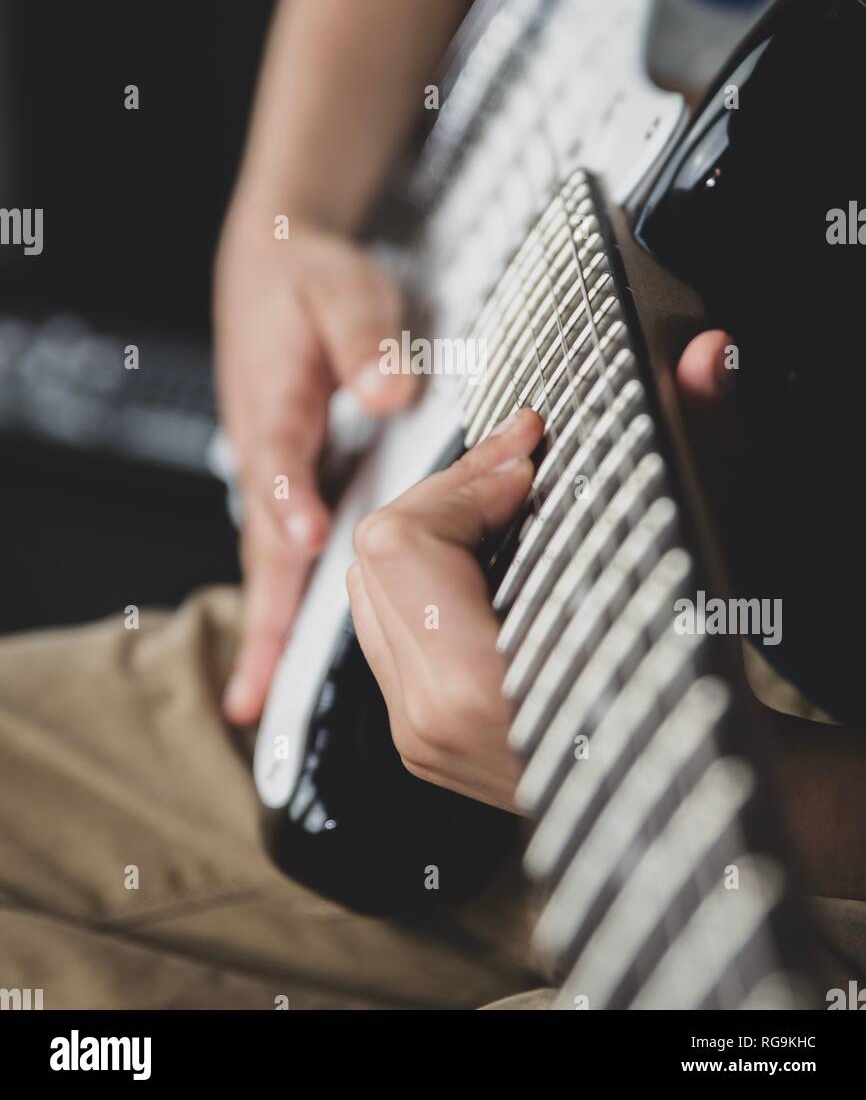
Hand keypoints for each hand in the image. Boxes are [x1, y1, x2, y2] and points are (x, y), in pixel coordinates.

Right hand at [215, 212, 413, 723]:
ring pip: (267, 557)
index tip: (307, 538)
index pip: (280, 455)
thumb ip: (365, 338)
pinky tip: (271, 663)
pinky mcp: (283, 485)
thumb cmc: (312, 283)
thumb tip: (389, 393)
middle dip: (264, 609)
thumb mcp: (343, 289)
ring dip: (263, 626)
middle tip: (254, 686)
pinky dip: (277, 606)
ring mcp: (268, 474)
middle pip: (261, 536)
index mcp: (275, 400)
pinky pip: (281, 552)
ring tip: (251, 701)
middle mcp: (262, 450)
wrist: (270, 271)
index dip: (292, 496)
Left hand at [345, 333, 739, 814]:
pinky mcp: (420, 734)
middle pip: (375, 556)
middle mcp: (427, 721)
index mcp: (471, 693)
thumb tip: (702, 354)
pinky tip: (490, 550)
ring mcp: (418, 734)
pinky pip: (387, 624)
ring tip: (506, 496)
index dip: (463, 479)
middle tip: (518, 460)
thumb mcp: (694, 563)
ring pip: (371, 587)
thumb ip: (698, 447)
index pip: (400, 543)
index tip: (529, 458)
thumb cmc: (701, 696)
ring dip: (435, 527)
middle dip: (448, 491)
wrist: (704, 808)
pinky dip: (430, 573)